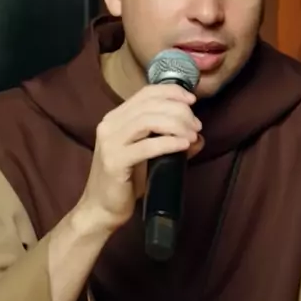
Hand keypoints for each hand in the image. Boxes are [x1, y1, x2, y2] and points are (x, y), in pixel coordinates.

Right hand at [80, 83, 203, 231]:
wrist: (102, 209)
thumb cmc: (126, 182)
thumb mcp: (150, 156)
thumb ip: (171, 141)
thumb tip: (198, 136)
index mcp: (116, 118)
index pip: (146, 93)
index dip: (172, 92)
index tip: (192, 101)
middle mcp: (110, 124)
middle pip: (150, 105)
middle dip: (179, 111)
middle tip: (196, 126)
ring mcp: (110, 142)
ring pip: (148, 121)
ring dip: (176, 124)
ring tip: (192, 135)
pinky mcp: (114, 161)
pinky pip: (146, 146)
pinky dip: (168, 143)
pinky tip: (183, 145)